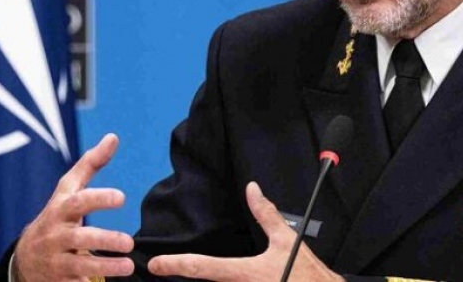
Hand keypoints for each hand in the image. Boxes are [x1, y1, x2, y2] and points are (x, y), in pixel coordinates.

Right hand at [14, 133, 135, 281]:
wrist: (26, 256)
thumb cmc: (56, 215)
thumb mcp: (68, 190)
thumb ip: (91, 164)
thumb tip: (113, 137)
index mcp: (61, 209)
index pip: (78, 201)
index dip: (99, 198)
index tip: (122, 197)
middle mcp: (56, 234)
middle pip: (79, 237)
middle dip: (105, 239)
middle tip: (129, 242)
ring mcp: (56, 259)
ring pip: (79, 264)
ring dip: (105, 266)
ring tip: (129, 266)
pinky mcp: (60, 279)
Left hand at [148, 182, 343, 281]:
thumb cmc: (308, 273)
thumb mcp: (287, 240)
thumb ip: (266, 215)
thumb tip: (252, 190)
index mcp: (246, 273)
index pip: (202, 267)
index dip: (175, 264)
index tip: (155, 263)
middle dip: (185, 275)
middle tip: (164, 269)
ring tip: (197, 273)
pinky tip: (222, 281)